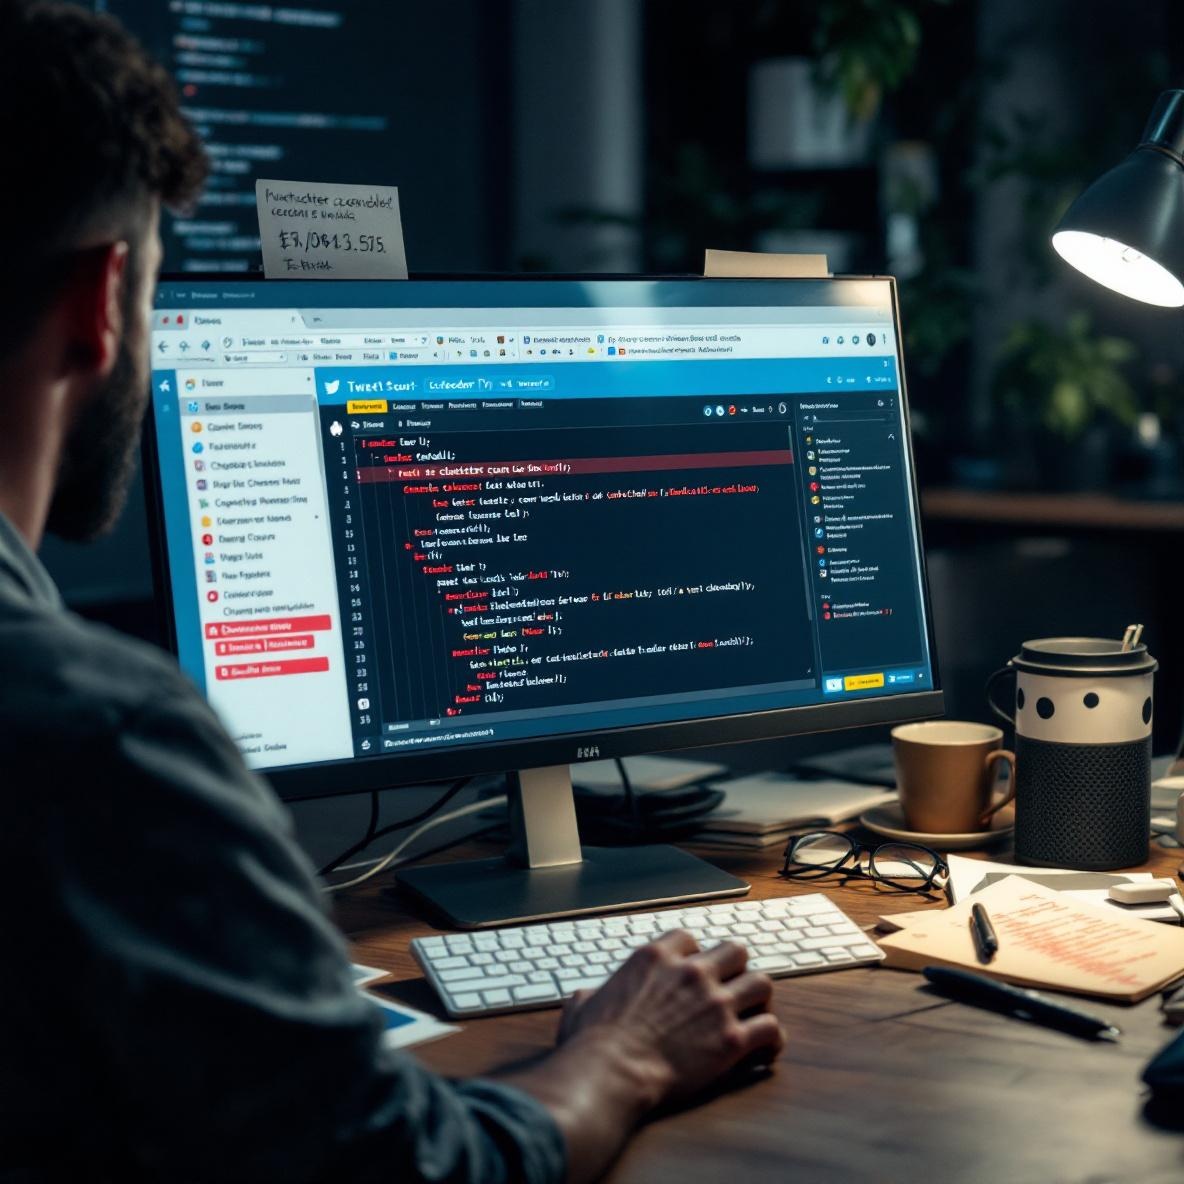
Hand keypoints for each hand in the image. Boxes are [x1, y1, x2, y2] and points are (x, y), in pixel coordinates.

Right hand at [557, 930, 784, 1106]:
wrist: (611, 1073)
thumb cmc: (592, 1043)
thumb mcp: (583, 1003)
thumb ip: (593, 994)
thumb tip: (588, 998)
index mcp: (656, 958)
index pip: (690, 939)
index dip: (694, 955)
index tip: (693, 972)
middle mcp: (691, 973)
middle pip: (735, 950)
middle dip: (735, 968)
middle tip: (731, 987)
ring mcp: (716, 1004)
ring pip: (762, 983)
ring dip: (760, 999)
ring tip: (755, 1014)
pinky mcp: (732, 1039)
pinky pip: (771, 1029)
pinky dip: (773, 1040)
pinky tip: (766, 1051)